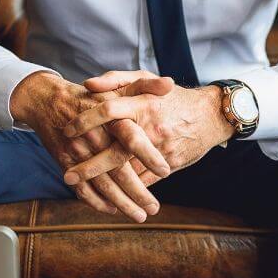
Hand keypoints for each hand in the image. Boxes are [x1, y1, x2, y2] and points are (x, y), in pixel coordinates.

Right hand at [10, 71, 173, 221]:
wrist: (50, 100)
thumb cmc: (93, 94)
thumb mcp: (120, 85)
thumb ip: (147, 85)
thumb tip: (170, 83)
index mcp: (111, 118)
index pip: (132, 139)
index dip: (148, 156)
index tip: (165, 170)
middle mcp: (94, 137)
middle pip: (118, 170)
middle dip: (137, 192)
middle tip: (154, 208)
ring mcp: (78, 152)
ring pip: (102, 184)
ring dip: (122, 203)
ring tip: (140, 215)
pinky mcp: (66, 162)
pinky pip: (82, 188)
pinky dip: (97, 202)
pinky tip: (113, 210)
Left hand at [62, 71, 234, 184]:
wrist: (210, 115)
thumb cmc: (171, 96)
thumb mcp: (145, 79)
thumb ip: (116, 80)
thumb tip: (88, 85)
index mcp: (143, 103)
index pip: (109, 111)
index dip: (86, 121)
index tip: (67, 131)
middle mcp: (152, 128)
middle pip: (116, 152)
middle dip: (90, 167)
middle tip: (67, 175)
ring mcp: (162, 149)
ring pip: (130, 172)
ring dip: (106, 185)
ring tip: (82, 191)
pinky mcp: (170, 164)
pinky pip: (144, 181)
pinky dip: (126, 191)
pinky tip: (107, 197)